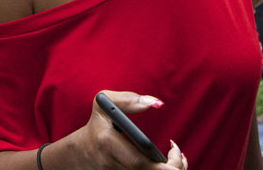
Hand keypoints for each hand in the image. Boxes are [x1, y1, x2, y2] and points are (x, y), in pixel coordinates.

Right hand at [65, 91, 185, 168]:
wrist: (84, 151)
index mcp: (107, 142)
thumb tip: (157, 103)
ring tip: (177, 156)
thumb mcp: (103, 102)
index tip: (175, 147)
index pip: (140, 162)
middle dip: (174, 168)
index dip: (163, 162)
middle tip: (179, 153)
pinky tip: (168, 164)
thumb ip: (130, 100)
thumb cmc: (98, 122)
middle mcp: (112, 164)